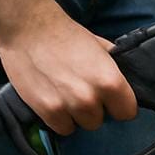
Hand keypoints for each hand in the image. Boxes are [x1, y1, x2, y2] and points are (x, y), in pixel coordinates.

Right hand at [0, 6, 136, 134]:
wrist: (27, 26)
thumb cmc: (65, 34)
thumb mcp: (101, 47)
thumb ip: (114, 70)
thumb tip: (125, 84)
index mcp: (110, 82)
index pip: (127, 113)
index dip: (118, 106)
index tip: (109, 100)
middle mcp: (91, 98)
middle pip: (101, 120)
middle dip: (93, 108)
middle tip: (79, 89)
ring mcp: (68, 106)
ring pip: (82, 125)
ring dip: (75, 114)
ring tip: (64, 93)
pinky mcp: (47, 111)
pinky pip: (62, 128)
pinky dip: (58, 118)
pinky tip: (52, 99)